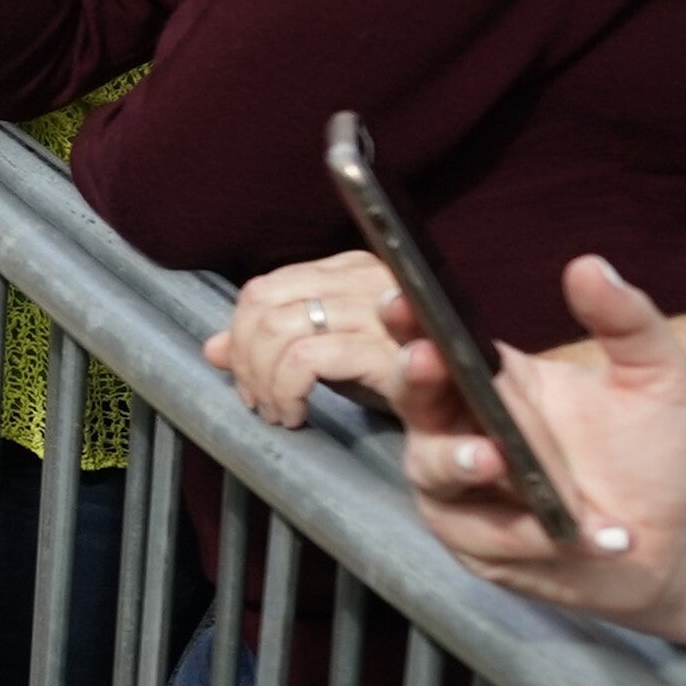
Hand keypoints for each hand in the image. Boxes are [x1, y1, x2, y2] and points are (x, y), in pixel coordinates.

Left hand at [201, 249, 404, 430]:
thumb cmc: (400, 378)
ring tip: (278, 412)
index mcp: (353, 269)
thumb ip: (273, 345)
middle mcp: (368, 278)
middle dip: (245, 359)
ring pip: (279, 331)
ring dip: (263, 381)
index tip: (244, 375)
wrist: (474, 411)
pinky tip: (296, 415)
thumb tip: (211, 349)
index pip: (265, 289)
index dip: (241, 334)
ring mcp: (381, 311)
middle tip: (257, 401)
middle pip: (264, 306)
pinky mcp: (388, 351)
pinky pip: (306, 359)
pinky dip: (286, 390)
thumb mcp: (333, 354)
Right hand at [388, 254, 685, 624]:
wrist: (680, 544)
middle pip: (414, 400)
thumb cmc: (660, 455)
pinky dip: (530, 534)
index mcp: (497, 382)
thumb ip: (626, 321)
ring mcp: (463, 491)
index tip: (401, 298)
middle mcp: (464, 431)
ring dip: (462, 462)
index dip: (409, 322)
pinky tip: (584, 535)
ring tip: (498, 459)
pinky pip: (482, 535)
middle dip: (414, 380)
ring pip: (434, 470)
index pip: (437, 342)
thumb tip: (589, 265)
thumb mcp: (657, 379)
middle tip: (426, 362)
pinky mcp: (477, 545)